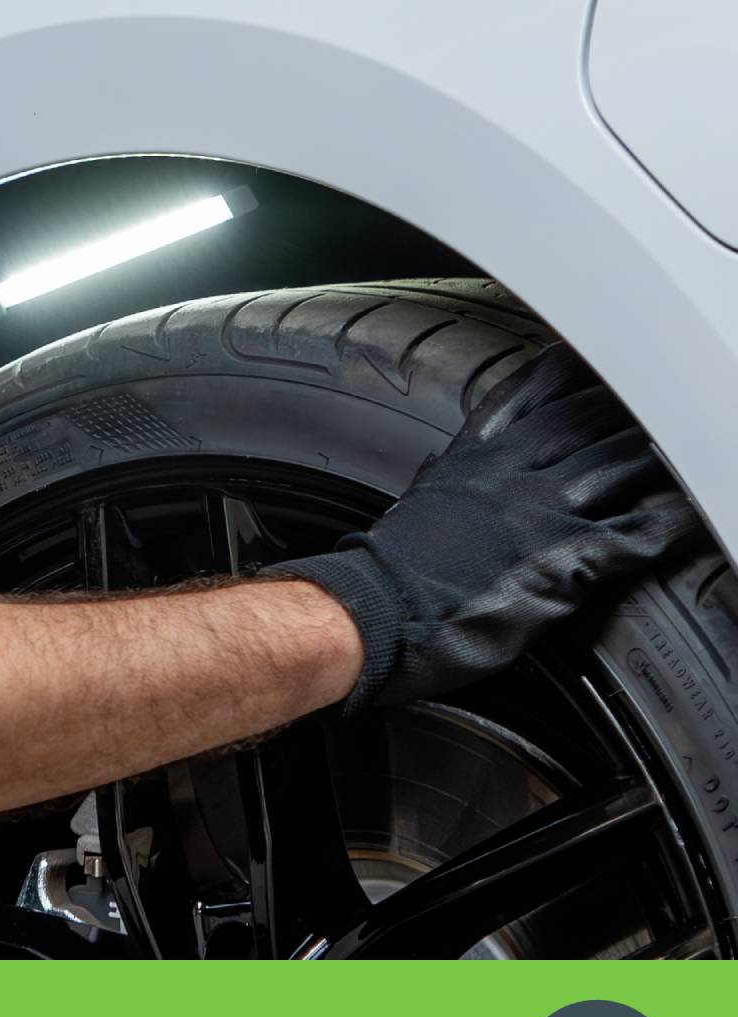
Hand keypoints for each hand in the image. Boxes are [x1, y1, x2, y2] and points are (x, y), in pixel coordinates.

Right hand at [268, 344, 701, 708]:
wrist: (372, 612)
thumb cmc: (382, 576)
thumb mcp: (411, 509)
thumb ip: (444, 484)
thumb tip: (444, 475)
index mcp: (470, 461)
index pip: (527, 397)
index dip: (566, 373)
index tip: (591, 356)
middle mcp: (507, 474)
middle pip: (585, 419)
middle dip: (629, 406)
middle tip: (665, 394)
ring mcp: (536, 512)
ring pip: (617, 462)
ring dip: (659, 454)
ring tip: (690, 445)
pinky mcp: (559, 558)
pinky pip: (633, 533)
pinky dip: (669, 523)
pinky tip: (692, 514)